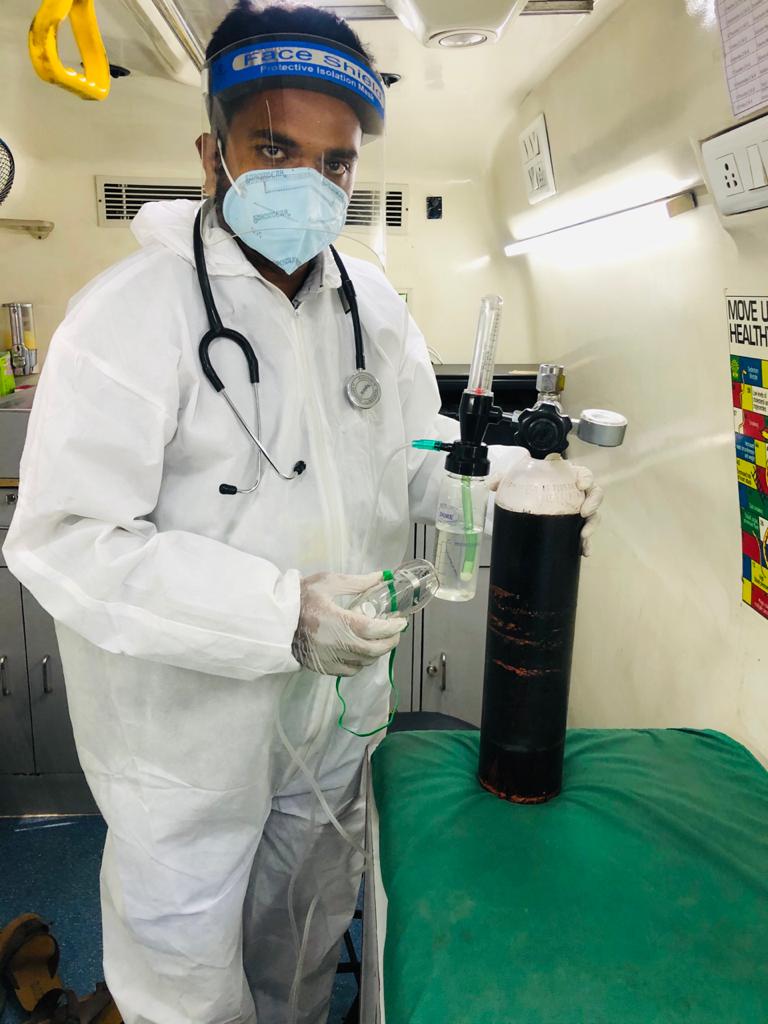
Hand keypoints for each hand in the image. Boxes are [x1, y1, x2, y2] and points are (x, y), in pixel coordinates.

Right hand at [292, 572, 406, 676]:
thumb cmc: (301, 597)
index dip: (391, 627)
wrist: (276, 618)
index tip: (401, 620)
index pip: (373, 629)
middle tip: (396, 630)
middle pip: (373, 650)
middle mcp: (334, 644)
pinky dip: (362, 662)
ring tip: (381, 638)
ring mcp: (328, 659)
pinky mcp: (323, 667)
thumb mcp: (329, 582)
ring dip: (377, 652)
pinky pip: (351, 671)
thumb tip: (382, 577)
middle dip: (390, 641)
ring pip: (364, 662)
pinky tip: (362, 650)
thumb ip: (357, 582)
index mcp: (336, 621)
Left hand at [488, 465, 603, 556]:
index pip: (582, 473)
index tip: (580, 485)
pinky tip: (585, 552)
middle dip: (594, 502)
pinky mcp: (576, 526)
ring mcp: (578, 510)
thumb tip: (491, 484)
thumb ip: (503, 478)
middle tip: (584, 512)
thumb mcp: (515, 481)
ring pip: (594, 515)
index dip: (585, 477)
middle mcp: (576, 493)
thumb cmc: (528, 487)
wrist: (527, 504)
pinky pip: (586, 534)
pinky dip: (587, 543)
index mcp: (566, 477)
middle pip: (595, 493)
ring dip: (592, 525)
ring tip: (583, 535)